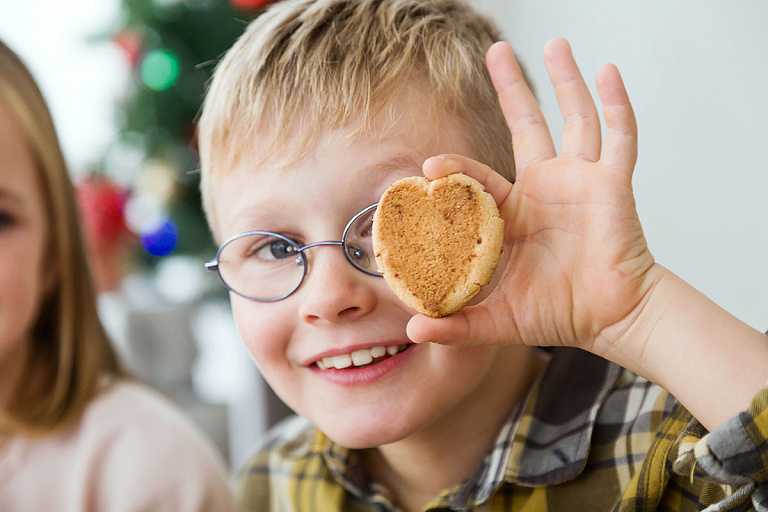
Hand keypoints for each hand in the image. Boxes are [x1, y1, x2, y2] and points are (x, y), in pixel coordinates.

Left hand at [407, 38, 661, 359]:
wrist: (611, 320)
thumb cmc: (558, 313)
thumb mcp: (498, 318)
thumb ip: (457, 324)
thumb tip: (411, 331)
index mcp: (513, 212)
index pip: (478, 178)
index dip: (454, 169)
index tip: (428, 166)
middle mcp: (545, 187)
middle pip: (526, 125)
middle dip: (511, 88)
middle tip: (495, 52)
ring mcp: (580, 181)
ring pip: (574, 119)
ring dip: (565, 81)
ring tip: (554, 43)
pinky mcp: (612, 184)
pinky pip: (619, 137)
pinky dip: (616, 104)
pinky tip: (606, 71)